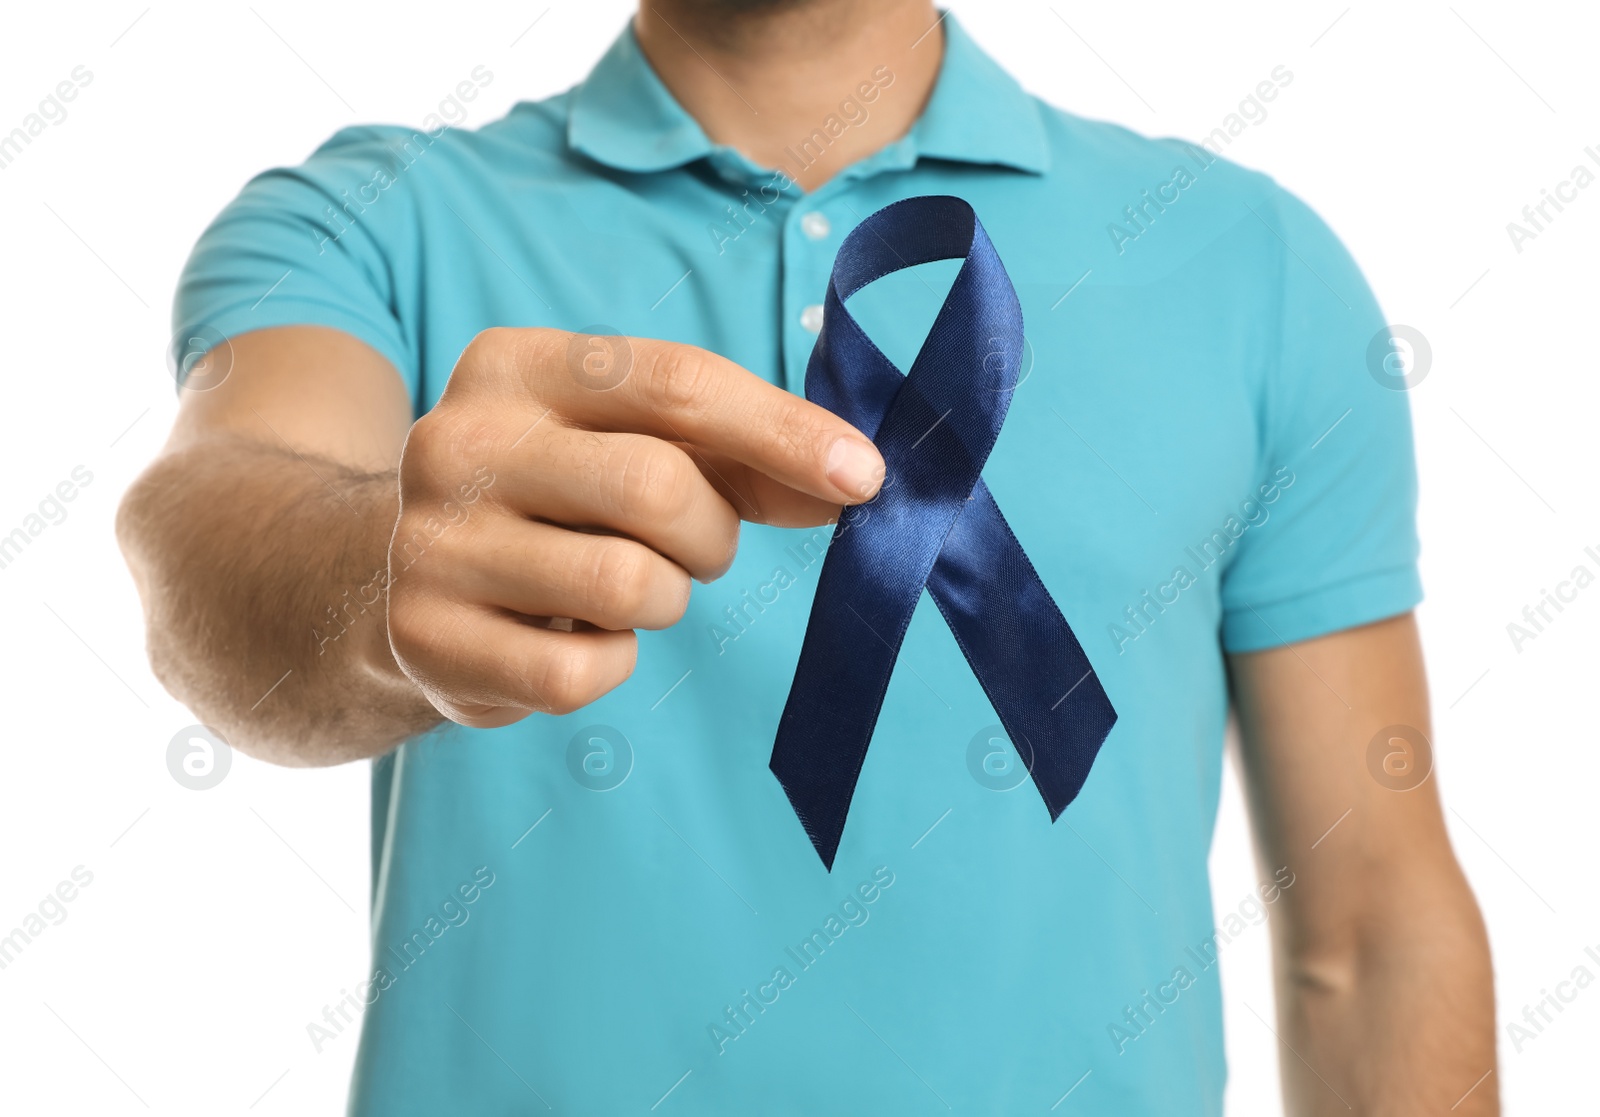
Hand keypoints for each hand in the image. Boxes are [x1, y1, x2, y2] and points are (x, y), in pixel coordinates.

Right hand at [385, 327, 884, 726]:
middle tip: (693, 548)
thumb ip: (744, 454)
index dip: (784, 432)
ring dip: (665, 599)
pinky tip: (574, 634)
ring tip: (625, 586)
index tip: (864, 477)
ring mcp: (433, 542)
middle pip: (660, 488)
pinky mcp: (428, 638)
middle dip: (712, 535)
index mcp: (517, 366)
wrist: (398, 573)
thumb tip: (857, 482)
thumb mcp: (634, 442)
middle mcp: (460, 442)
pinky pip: (582, 672)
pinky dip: (610, 663)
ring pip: (630, 586)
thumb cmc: (556, 494)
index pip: (677, 384)